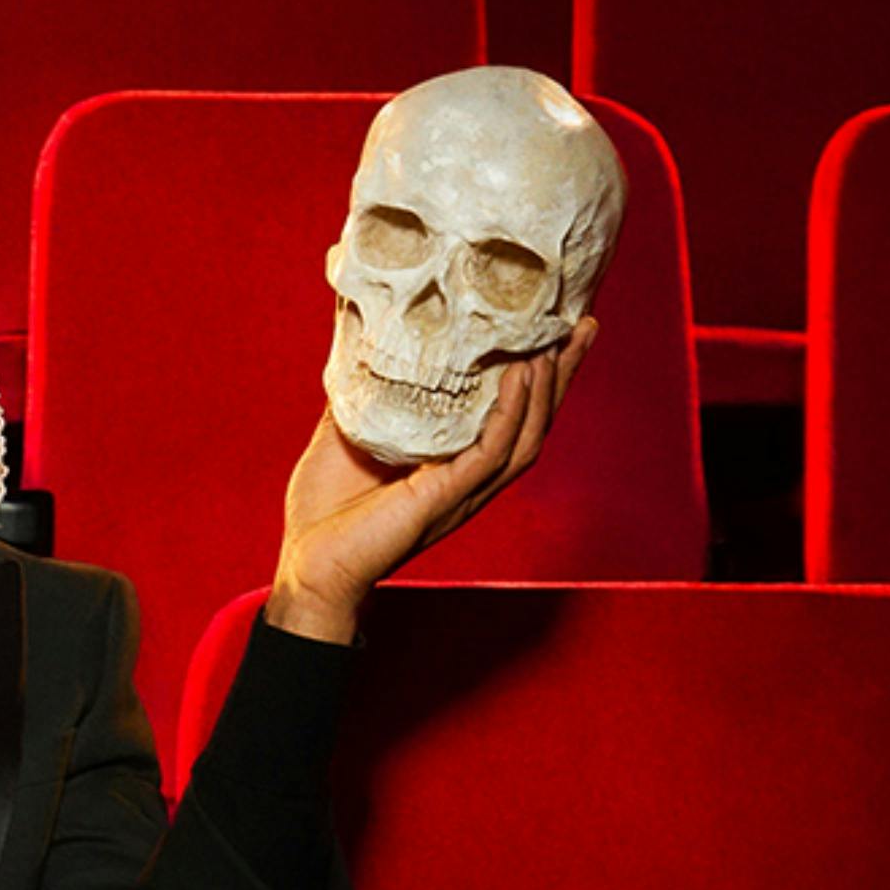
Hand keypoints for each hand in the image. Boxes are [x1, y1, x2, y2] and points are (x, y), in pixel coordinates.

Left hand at [264, 318, 597, 643]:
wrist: (306, 564)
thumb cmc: (323, 510)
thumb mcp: (345, 431)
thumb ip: (362, 391)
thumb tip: (360, 337)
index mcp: (451, 462)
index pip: (508, 414)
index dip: (534, 373)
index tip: (551, 326)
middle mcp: (468, 478)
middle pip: (534, 422)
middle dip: (561, 374)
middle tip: (583, 325)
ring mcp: (461, 490)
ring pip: (526, 438)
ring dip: (547, 390)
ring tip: (558, 344)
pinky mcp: (445, 498)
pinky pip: (491, 454)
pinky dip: (510, 414)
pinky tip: (519, 377)